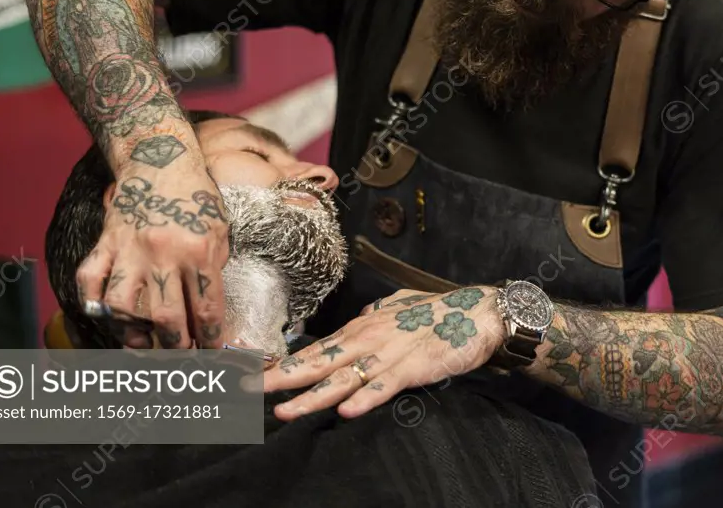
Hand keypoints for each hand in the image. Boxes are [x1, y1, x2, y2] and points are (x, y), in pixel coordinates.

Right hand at [76, 164, 228, 348]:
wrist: (160, 159)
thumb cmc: (196, 197)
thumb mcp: (219, 231)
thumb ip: (213, 268)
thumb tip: (207, 310)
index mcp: (199, 251)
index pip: (206, 308)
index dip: (210, 337)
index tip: (211, 351)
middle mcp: (163, 254)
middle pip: (166, 316)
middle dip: (175, 345)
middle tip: (180, 354)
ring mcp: (129, 250)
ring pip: (123, 306)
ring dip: (133, 332)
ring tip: (143, 342)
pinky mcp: (104, 243)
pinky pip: (89, 281)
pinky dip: (94, 304)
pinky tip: (108, 317)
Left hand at [263, 287, 507, 420]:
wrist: (478, 311)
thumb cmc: (437, 311)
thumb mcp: (395, 310)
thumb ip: (373, 319)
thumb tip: (356, 322)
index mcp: (360, 329)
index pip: (311, 350)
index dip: (278, 365)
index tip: (247, 376)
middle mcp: (367, 339)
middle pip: (316, 364)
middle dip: (278, 380)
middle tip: (244, 393)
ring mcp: (389, 354)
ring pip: (344, 379)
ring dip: (313, 397)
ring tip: (284, 412)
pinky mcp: (414, 367)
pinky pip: (386, 386)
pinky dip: (367, 398)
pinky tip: (347, 411)